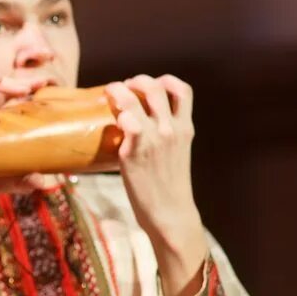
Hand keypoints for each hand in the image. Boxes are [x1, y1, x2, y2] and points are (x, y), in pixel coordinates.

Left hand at [107, 74, 208, 295]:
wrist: (171, 215)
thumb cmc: (168, 190)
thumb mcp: (174, 157)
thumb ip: (163, 141)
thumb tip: (137, 133)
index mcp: (185, 129)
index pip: (183, 90)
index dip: (165, 81)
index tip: (149, 85)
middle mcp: (173, 128)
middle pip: (158, 86)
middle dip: (137, 80)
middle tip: (123, 87)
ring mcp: (156, 138)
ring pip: (139, 96)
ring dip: (120, 90)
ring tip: (110, 94)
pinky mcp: (136, 151)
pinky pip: (128, 120)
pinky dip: (118, 112)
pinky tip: (110, 118)